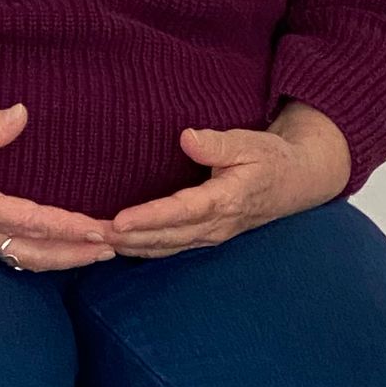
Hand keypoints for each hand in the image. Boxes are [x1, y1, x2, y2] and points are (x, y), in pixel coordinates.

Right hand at [0, 103, 117, 270]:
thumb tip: (21, 114)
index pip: (32, 221)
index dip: (71, 228)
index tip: (103, 229)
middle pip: (36, 252)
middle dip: (78, 253)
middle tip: (116, 247)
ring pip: (23, 259)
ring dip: (62, 259)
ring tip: (97, 254)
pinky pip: (7, 256)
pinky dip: (38, 257)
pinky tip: (55, 254)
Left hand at [106, 103, 352, 259]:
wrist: (297, 181)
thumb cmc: (270, 158)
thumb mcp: (249, 142)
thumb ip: (217, 144)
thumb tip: (186, 138)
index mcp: (226, 200)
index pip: (179, 213)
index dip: (147, 218)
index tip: (117, 221)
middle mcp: (216, 225)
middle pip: (165, 237)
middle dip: (126, 239)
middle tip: (88, 234)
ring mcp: (211, 235)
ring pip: (165, 247)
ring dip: (130, 247)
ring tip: (95, 242)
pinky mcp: (207, 237)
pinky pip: (171, 248)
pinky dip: (144, 249)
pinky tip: (121, 246)